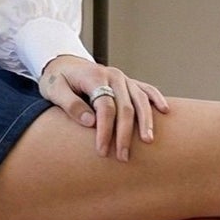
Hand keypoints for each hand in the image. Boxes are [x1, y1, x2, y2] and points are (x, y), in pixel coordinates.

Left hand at [37, 54, 169, 159]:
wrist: (63, 63)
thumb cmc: (57, 79)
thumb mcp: (54, 90)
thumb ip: (71, 105)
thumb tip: (90, 122)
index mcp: (95, 76)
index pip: (105, 107)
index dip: (105, 130)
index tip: (102, 151)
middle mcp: (113, 75)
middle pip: (125, 107)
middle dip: (125, 134)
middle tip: (123, 157)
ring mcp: (123, 78)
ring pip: (140, 100)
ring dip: (145, 121)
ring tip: (148, 141)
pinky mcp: (128, 82)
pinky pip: (146, 89)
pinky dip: (156, 98)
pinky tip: (165, 111)